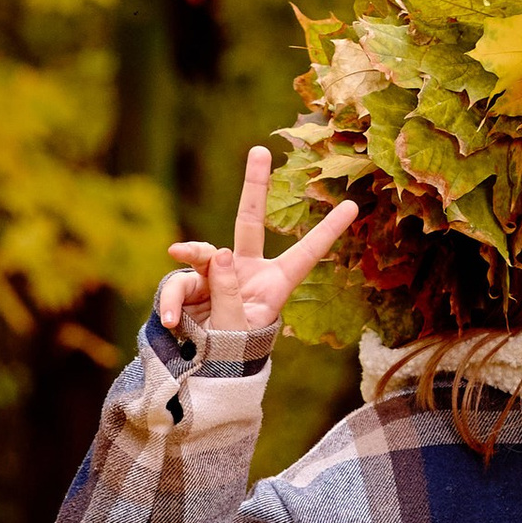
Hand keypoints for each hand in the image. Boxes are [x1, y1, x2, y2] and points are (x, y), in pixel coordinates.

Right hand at [157, 144, 357, 340]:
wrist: (202, 371)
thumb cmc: (231, 356)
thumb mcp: (234, 330)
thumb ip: (227, 293)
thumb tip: (219, 252)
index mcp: (274, 286)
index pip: (305, 254)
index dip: (327, 232)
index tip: (352, 206)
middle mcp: (247, 272)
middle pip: (249, 220)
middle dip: (253, 186)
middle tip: (260, 150)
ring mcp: (218, 274)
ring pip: (202, 258)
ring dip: (186, 281)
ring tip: (178, 315)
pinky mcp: (192, 282)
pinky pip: (179, 282)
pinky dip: (171, 300)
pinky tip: (169, 319)